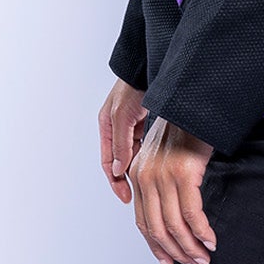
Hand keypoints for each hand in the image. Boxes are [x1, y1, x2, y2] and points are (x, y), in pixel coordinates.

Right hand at [99, 76, 148, 203]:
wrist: (151, 67)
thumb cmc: (133, 86)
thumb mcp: (122, 117)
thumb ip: (120, 144)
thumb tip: (116, 169)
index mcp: (106, 126)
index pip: (107, 162)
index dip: (115, 181)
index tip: (126, 196)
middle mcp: (117, 127)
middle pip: (119, 161)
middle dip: (127, 178)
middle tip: (138, 195)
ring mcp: (131, 125)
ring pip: (133, 154)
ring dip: (139, 168)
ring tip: (149, 184)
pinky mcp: (144, 122)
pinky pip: (144, 144)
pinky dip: (149, 155)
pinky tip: (157, 164)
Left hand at [127, 115, 217, 263]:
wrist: (194, 102)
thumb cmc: (184, 129)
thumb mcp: (164, 156)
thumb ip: (160, 181)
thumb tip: (171, 214)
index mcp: (138, 176)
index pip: (142, 222)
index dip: (156, 247)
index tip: (170, 263)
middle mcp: (145, 178)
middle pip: (156, 228)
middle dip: (176, 252)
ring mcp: (162, 176)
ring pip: (173, 224)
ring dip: (190, 247)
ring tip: (204, 259)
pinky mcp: (183, 173)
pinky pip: (191, 213)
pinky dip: (201, 231)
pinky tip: (211, 240)